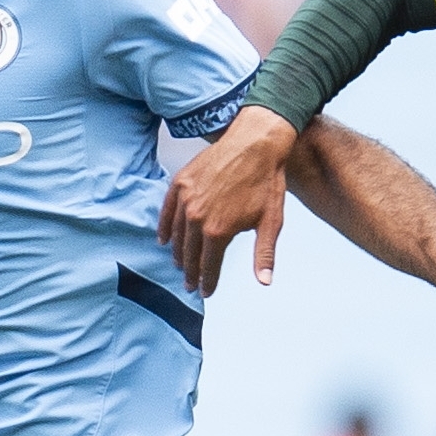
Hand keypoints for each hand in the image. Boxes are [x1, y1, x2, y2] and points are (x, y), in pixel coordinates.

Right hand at [158, 106, 294, 294]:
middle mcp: (197, 217)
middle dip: (191, 272)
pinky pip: (167, 211)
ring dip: (178, 253)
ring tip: (180, 265)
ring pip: (177, 235)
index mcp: (218, 231)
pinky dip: (165, 227)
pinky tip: (164, 239)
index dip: (207, 281)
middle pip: (190, 254)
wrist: (256, 143)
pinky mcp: (181, 183)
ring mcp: (186, 199)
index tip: (206, 291)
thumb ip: (264, 254)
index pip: (208, 265)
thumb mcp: (270, 222)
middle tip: (190, 284)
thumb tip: (265, 281)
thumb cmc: (266, 181)